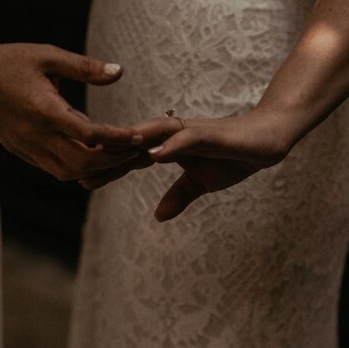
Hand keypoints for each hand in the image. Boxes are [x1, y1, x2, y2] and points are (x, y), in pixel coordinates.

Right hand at [0, 42, 143, 180]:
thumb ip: (85, 66)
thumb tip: (118, 71)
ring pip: (67, 172)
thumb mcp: (49, 56)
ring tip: (116, 155)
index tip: (138, 136)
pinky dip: (75, 167)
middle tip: (133, 150)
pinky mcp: (19, 150)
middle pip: (82, 162)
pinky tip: (91, 155)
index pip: (90, 134)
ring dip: (94, 168)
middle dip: (112, 160)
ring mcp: (25, 146)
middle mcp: (35, 134)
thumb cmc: (10, 61)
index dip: (118, 139)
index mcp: (44, 110)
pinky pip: (52, 168)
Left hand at [81, 110, 293, 220]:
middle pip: (136, 142)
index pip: (133, 157)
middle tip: (79, 164)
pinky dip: (170, 144)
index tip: (83, 181)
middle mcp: (175, 135)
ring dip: (132, 141)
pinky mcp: (212, 134)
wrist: (269, 139)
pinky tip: (154, 153)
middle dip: (109, 153)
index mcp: (170, 147)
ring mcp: (192, 132)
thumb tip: (158, 216)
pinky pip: (187, 137)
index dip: (109, 169)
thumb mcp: (202, 182)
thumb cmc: (234, 156)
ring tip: (107, 150)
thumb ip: (179, 195)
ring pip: (156, 132)